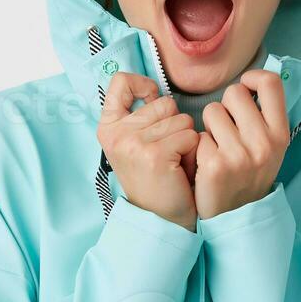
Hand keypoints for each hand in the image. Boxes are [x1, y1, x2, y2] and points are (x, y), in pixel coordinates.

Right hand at [97, 72, 198, 231]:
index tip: (152, 100)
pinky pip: (190, 136)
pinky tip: (180, 171)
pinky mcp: (154, 155)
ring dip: (186, 141)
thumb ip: (140, 116)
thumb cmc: (155, 178)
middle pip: (165, 102)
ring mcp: (133, 143)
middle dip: (175, 125)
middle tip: (165, 154)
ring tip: (173, 163)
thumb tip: (155, 88)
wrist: (160, 219)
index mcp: (108, 127)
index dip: (143, 85)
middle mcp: (116, 133)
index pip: (121, 81)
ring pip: (182, 120)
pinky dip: (192, 153)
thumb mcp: (135, 144)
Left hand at [194, 69, 290, 220]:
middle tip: (227, 129)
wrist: (236, 217)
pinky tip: (206, 163)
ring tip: (217, 147)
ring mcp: (240, 155)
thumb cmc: (249, 175)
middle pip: (235, 93)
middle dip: (225, 106)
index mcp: (280, 134)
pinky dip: (198, 147)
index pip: (271, 83)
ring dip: (209, 126)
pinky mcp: (215, 166)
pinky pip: (198, 135)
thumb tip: (251, 80)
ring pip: (212, 111)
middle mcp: (264, 143)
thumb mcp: (270, 147)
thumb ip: (264, 117)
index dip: (253, 77)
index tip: (245, 87)